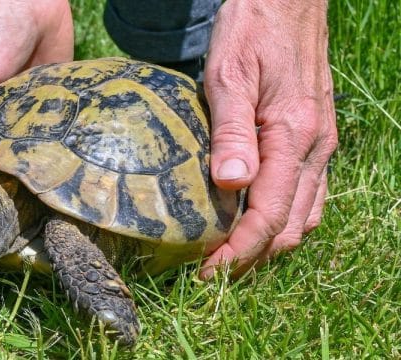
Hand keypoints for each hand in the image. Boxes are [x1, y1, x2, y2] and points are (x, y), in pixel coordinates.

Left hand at [200, 0, 337, 278]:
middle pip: (291, 226)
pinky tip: (252, 218)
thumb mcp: (228, 75)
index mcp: (293, 136)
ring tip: (227, 253)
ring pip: (303, 214)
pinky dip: (283, 218)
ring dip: (268, 242)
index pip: (270, 215)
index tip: (207, 272)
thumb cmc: (252, 28)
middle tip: (210, 270)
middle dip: (252, 256)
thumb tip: (231, 186)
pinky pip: (307, 193)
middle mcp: (315, 148)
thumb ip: (231, 132)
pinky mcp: (313, 136)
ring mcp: (319, 144)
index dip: (239, 251)